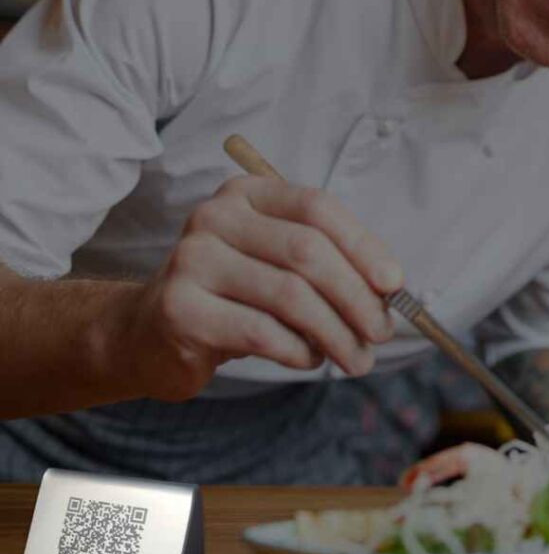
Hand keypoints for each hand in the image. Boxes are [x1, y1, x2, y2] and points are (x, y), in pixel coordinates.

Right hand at [128, 175, 403, 400]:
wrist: (149, 332)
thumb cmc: (233, 296)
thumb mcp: (278, 264)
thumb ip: (328, 264)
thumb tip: (390, 289)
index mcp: (247, 194)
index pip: (317, 208)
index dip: (363, 245)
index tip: (395, 284)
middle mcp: (215, 217)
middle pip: (307, 252)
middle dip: (356, 297)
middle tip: (381, 332)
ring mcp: (192, 259)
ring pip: (290, 295)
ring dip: (336, 333)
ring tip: (356, 357)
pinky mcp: (180, 308)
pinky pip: (261, 331)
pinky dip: (299, 350)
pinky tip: (310, 359)